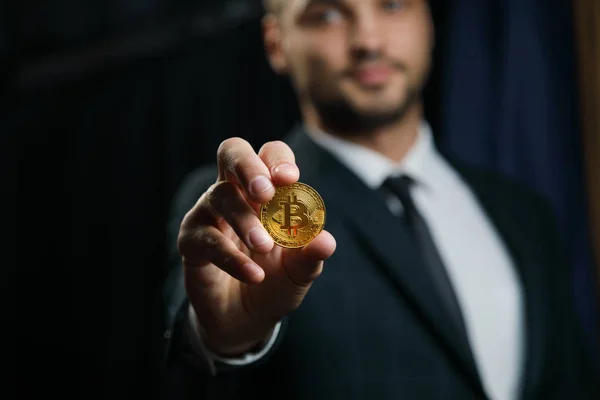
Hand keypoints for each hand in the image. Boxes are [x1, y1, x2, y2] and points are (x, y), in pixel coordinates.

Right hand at [178, 138, 335, 355]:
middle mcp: (235, 192)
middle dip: (248, 166)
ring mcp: (208, 213)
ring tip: (264, 246)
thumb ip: (310, 256)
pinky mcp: (191, 241)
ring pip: (220, 196)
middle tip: (265, 193)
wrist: (247, 320)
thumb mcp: (298, 271)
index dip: (278, 159)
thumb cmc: (275, 282)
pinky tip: (254, 275)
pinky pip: (207, 240)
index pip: (269, 154)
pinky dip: (233, 258)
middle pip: (232, 152)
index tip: (290, 179)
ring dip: (245, 220)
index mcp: (265, 190)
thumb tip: (326, 241)